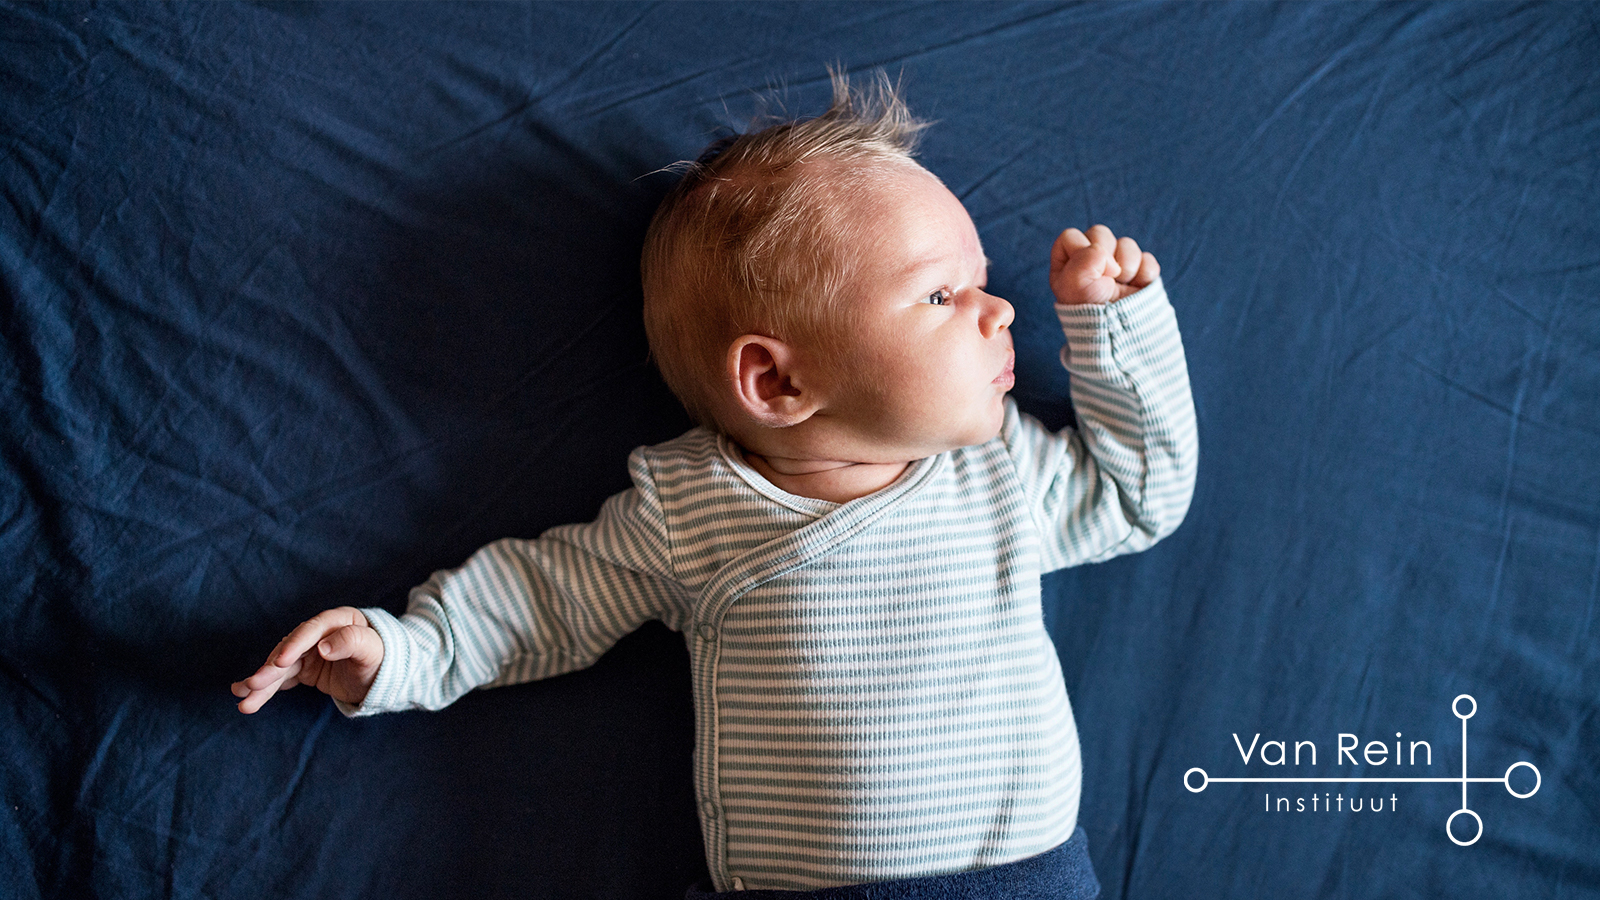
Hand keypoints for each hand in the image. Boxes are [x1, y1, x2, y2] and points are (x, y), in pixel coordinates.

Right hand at [231, 606, 383, 713]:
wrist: (386, 675)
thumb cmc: (383, 658)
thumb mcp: (373, 650)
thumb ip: (352, 642)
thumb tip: (323, 647)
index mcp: (338, 620)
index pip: (311, 631)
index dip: (294, 646)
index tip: (280, 663)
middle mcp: (318, 633)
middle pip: (289, 650)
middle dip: (270, 670)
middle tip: (252, 686)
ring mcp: (309, 651)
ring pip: (281, 668)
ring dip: (261, 684)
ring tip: (244, 701)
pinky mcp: (304, 668)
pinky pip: (282, 678)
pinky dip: (266, 687)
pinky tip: (246, 695)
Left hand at [1050, 224, 1160, 305]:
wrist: (1121, 338)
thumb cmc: (1090, 313)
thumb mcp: (1074, 286)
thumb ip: (1084, 258)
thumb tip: (1106, 254)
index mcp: (1067, 265)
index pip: (1071, 236)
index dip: (1082, 249)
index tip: (1089, 273)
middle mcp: (1090, 263)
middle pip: (1100, 233)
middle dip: (1106, 255)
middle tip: (1107, 278)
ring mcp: (1117, 267)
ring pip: (1126, 243)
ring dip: (1127, 265)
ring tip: (1122, 286)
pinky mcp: (1140, 275)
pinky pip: (1147, 259)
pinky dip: (1145, 273)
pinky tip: (1137, 288)